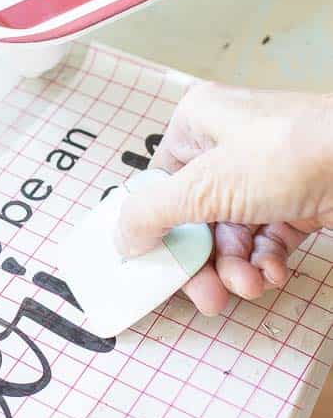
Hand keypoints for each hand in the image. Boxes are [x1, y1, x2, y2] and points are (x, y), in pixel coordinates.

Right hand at [115, 83, 332, 314]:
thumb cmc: (296, 150)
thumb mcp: (207, 186)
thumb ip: (154, 213)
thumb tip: (122, 236)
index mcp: (197, 124)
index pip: (160, 186)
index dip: (158, 231)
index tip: (160, 268)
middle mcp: (227, 145)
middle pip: (195, 217)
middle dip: (203, 260)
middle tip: (206, 293)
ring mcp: (264, 174)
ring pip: (232, 234)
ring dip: (236, 266)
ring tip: (248, 284)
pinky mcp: (295, 198)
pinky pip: (266, 238)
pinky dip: (265, 261)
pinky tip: (272, 272)